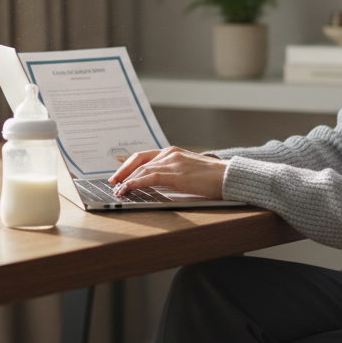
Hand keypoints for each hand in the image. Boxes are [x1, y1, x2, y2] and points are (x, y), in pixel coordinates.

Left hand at [108, 146, 226, 198]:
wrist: (228, 176)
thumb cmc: (213, 178)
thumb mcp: (189, 172)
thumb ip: (173, 174)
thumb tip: (156, 185)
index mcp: (173, 152)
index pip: (144, 156)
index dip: (129, 165)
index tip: (119, 174)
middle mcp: (170, 153)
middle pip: (138, 160)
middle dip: (122, 172)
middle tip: (113, 182)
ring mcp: (172, 162)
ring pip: (141, 169)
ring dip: (126, 180)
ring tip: (118, 190)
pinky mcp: (175, 174)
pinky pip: (149, 177)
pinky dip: (134, 183)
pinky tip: (127, 189)